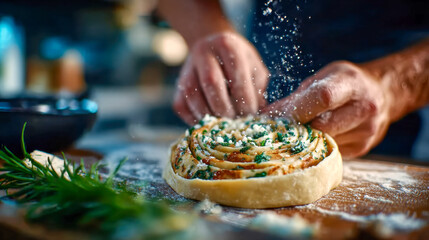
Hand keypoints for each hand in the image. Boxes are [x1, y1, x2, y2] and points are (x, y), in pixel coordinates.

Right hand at [173, 32, 268, 124]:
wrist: (211, 46)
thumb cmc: (238, 61)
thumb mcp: (253, 67)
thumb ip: (258, 89)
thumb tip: (259, 115)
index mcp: (227, 45)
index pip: (236, 75)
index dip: (245, 99)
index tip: (250, 114)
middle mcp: (203, 52)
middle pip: (211, 83)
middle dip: (226, 108)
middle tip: (236, 121)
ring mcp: (187, 68)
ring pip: (192, 95)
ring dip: (209, 116)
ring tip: (222, 125)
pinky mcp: (177, 85)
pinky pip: (181, 105)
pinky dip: (194, 119)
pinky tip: (209, 123)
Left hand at [263, 61, 391, 157]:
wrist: (384, 94)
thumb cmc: (346, 83)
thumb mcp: (324, 78)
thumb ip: (298, 97)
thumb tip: (266, 116)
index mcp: (351, 84)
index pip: (323, 98)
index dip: (298, 110)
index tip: (280, 118)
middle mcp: (363, 108)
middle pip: (322, 126)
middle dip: (299, 129)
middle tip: (284, 129)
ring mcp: (365, 131)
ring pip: (324, 143)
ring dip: (306, 141)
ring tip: (298, 133)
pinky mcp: (362, 148)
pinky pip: (331, 151)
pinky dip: (318, 146)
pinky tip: (315, 139)